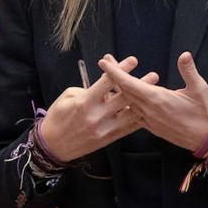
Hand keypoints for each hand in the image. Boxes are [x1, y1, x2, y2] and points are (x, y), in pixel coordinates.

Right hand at [38, 55, 159, 161]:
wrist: (52, 146)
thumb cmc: (58, 117)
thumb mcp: (67, 96)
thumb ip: (88, 89)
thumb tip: (105, 86)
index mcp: (85, 101)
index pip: (107, 82)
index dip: (121, 69)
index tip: (133, 61)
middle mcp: (96, 115)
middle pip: (123, 97)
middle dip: (140, 85)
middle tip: (154, 76)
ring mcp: (103, 129)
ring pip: (129, 114)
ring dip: (144, 103)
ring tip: (156, 93)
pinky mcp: (107, 139)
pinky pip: (127, 128)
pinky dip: (138, 119)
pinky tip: (148, 112)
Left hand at [98, 51, 207, 152]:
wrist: (207, 139)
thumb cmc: (204, 113)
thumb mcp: (200, 89)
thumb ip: (189, 71)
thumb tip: (185, 55)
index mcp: (157, 98)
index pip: (130, 83)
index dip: (115, 72)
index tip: (104, 61)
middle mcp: (149, 110)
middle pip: (124, 91)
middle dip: (113, 76)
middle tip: (106, 62)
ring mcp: (149, 120)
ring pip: (127, 103)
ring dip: (118, 90)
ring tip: (112, 78)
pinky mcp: (152, 127)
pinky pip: (133, 113)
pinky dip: (126, 103)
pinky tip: (124, 99)